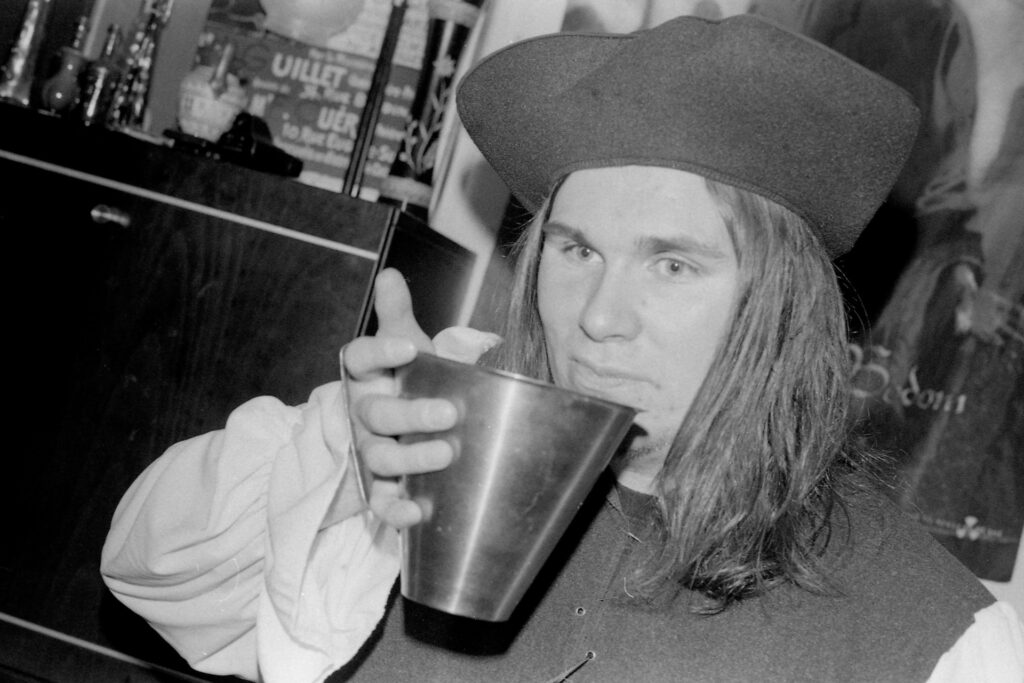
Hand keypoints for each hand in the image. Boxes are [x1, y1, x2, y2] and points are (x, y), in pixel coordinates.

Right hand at [341, 269, 499, 527]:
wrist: (394, 431)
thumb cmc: (405, 382)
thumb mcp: (404, 347)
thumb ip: (398, 315)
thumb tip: (390, 274)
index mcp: (367, 375)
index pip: (359, 359)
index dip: (379, 352)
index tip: (407, 347)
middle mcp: (362, 413)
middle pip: (374, 414)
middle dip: (409, 414)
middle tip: (447, 412)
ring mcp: (369, 451)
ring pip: (379, 458)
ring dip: (410, 458)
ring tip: (446, 453)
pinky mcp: (378, 487)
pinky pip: (380, 502)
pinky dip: (397, 511)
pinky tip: (420, 510)